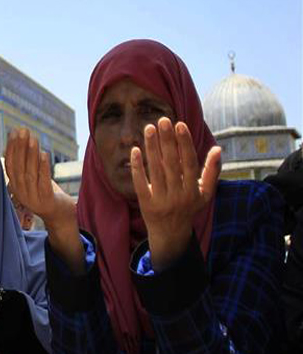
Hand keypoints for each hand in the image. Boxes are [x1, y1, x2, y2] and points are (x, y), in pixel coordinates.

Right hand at [5, 128, 84, 273]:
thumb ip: (26, 165)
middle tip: (23, 131)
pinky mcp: (46, 201)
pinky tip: (43, 154)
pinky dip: (42, 168)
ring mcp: (33, 198)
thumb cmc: (46, 193)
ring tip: (33, 139)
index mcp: (15, 187)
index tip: (14, 132)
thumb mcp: (32, 180)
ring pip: (30, 173)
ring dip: (30, 155)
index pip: (10, 165)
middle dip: (20, 147)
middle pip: (19, 168)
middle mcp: (21, 193)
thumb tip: (22, 140)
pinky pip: (43, 182)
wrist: (60, 217)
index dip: (11, 148)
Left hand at [131, 117, 220, 269]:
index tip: (179, 124)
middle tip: (162, 120)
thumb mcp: (205, 193)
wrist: (171, 233)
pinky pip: (140, 182)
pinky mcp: (146, 203)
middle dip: (167, 140)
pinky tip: (135, 149)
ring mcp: (162, 200)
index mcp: (194, 190)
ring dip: (151, 147)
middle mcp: (179, 195)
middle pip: (172, 163)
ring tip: (148, 128)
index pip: (189, 162)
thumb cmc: (189, 207)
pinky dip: (138, 166)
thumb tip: (218, 149)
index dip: (185, 143)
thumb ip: (212, 171)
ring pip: (156, 169)